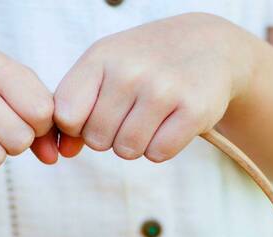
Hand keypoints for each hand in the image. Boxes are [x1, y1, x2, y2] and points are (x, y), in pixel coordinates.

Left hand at [53, 14, 255, 162]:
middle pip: (97, 140)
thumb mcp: (105, 70)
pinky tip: (171, 122)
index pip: (67, 116)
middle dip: (111, 136)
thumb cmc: (144, 64)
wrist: (208, 46)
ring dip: (137, 143)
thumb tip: (64, 152)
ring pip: (127, 150)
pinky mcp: (193, 111)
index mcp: (101, 58)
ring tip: (151, 117)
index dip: (79, 126)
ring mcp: (164, 90)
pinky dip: (162, 147)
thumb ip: (76, 109)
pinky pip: (158, 154)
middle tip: (131, 113)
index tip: (96, 113)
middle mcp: (131, 71)